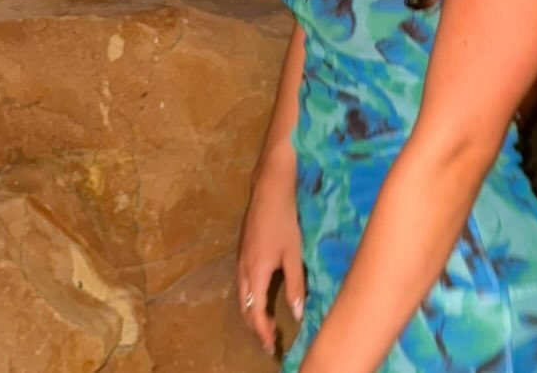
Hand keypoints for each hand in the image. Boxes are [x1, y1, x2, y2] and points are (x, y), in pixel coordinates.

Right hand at [237, 160, 305, 355]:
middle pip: (244, 308)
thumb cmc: (285, 220)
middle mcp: (243, 270)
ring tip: (265, 325)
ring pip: (241, 296)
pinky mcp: (242, 251)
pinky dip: (249, 298)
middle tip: (268, 341)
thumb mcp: (293, 253)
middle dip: (254, 327)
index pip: (255, 313)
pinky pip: (242, 284)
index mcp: (256, 272)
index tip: (271, 347)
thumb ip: (295, 284)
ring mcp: (240, 260)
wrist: (269, 189)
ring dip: (251, 313)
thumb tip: (296, 314)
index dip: (262, 332)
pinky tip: (260, 297)